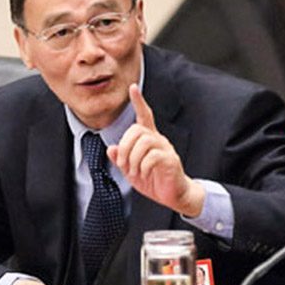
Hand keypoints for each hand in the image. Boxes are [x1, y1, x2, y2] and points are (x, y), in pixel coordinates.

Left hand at [107, 84, 204, 216]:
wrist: (174, 196)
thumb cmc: (154, 181)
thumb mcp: (131, 171)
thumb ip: (121, 160)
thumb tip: (110, 149)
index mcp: (149, 140)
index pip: (145, 116)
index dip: (139, 102)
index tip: (133, 88)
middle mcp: (158, 141)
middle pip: (137, 130)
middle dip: (125, 146)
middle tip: (123, 163)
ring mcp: (166, 149)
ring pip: (144, 141)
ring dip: (133, 158)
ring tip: (133, 171)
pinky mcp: (171, 161)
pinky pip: (153, 157)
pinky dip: (143, 167)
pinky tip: (144, 174)